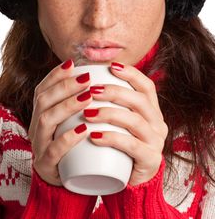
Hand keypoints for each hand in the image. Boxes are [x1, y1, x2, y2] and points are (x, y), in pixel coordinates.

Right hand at [28, 59, 92, 185]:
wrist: (68, 179)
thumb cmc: (75, 144)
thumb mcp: (73, 120)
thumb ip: (80, 101)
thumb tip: (100, 74)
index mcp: (41, 114)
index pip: (42, 89)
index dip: (55, 75)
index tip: (73, 63)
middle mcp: (36, 127)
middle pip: (43, 100)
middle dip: (65, 86)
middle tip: (87, 78)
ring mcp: (39, 146)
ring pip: (46, 121)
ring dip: (67, 106)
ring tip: (88, 97)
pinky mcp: (47, 165)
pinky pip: (54, 150)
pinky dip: (68, 138)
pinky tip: (84, 129)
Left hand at [84, 62, 167, 185]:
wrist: (129, 178)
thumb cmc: (119, 145)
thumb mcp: (119, 121)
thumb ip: (113, 103)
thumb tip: (89, 79)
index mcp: (152, 110)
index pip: (146, 86)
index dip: (131, 74)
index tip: (111, 66)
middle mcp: (158, 122)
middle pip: (139, 100)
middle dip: (114, 92)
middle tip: (91, 90)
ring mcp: (156, 141)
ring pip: (134, 121)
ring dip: (108, 114)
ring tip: (87, 113)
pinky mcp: (150, 159)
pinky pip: (131, 145)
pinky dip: (111, 138)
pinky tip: (93, 136)